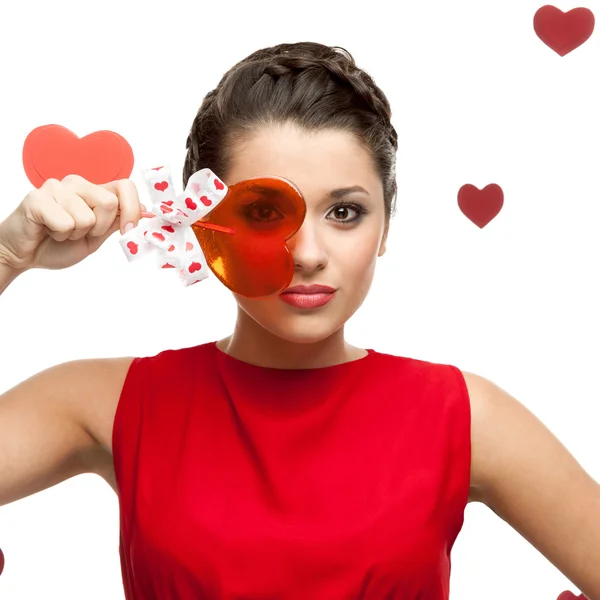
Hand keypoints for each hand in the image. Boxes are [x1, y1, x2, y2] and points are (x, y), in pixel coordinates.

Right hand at [0, 175, 144, 271]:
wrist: (25, 254)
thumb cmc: (59, 244)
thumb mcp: (96, 236)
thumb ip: (118, 222)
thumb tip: (146, 212)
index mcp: (94, 190)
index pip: (126, 186)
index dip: (132, 210)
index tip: (127, 231)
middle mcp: (77, 183)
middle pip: (110, 203)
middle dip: (99, 229)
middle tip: (79, 232)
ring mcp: (56, 187)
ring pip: (87, 217)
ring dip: (76, 234)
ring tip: (60, 231)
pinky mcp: (37, 197)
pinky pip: (65, 223)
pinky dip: (60, 235)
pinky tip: (48, 230)